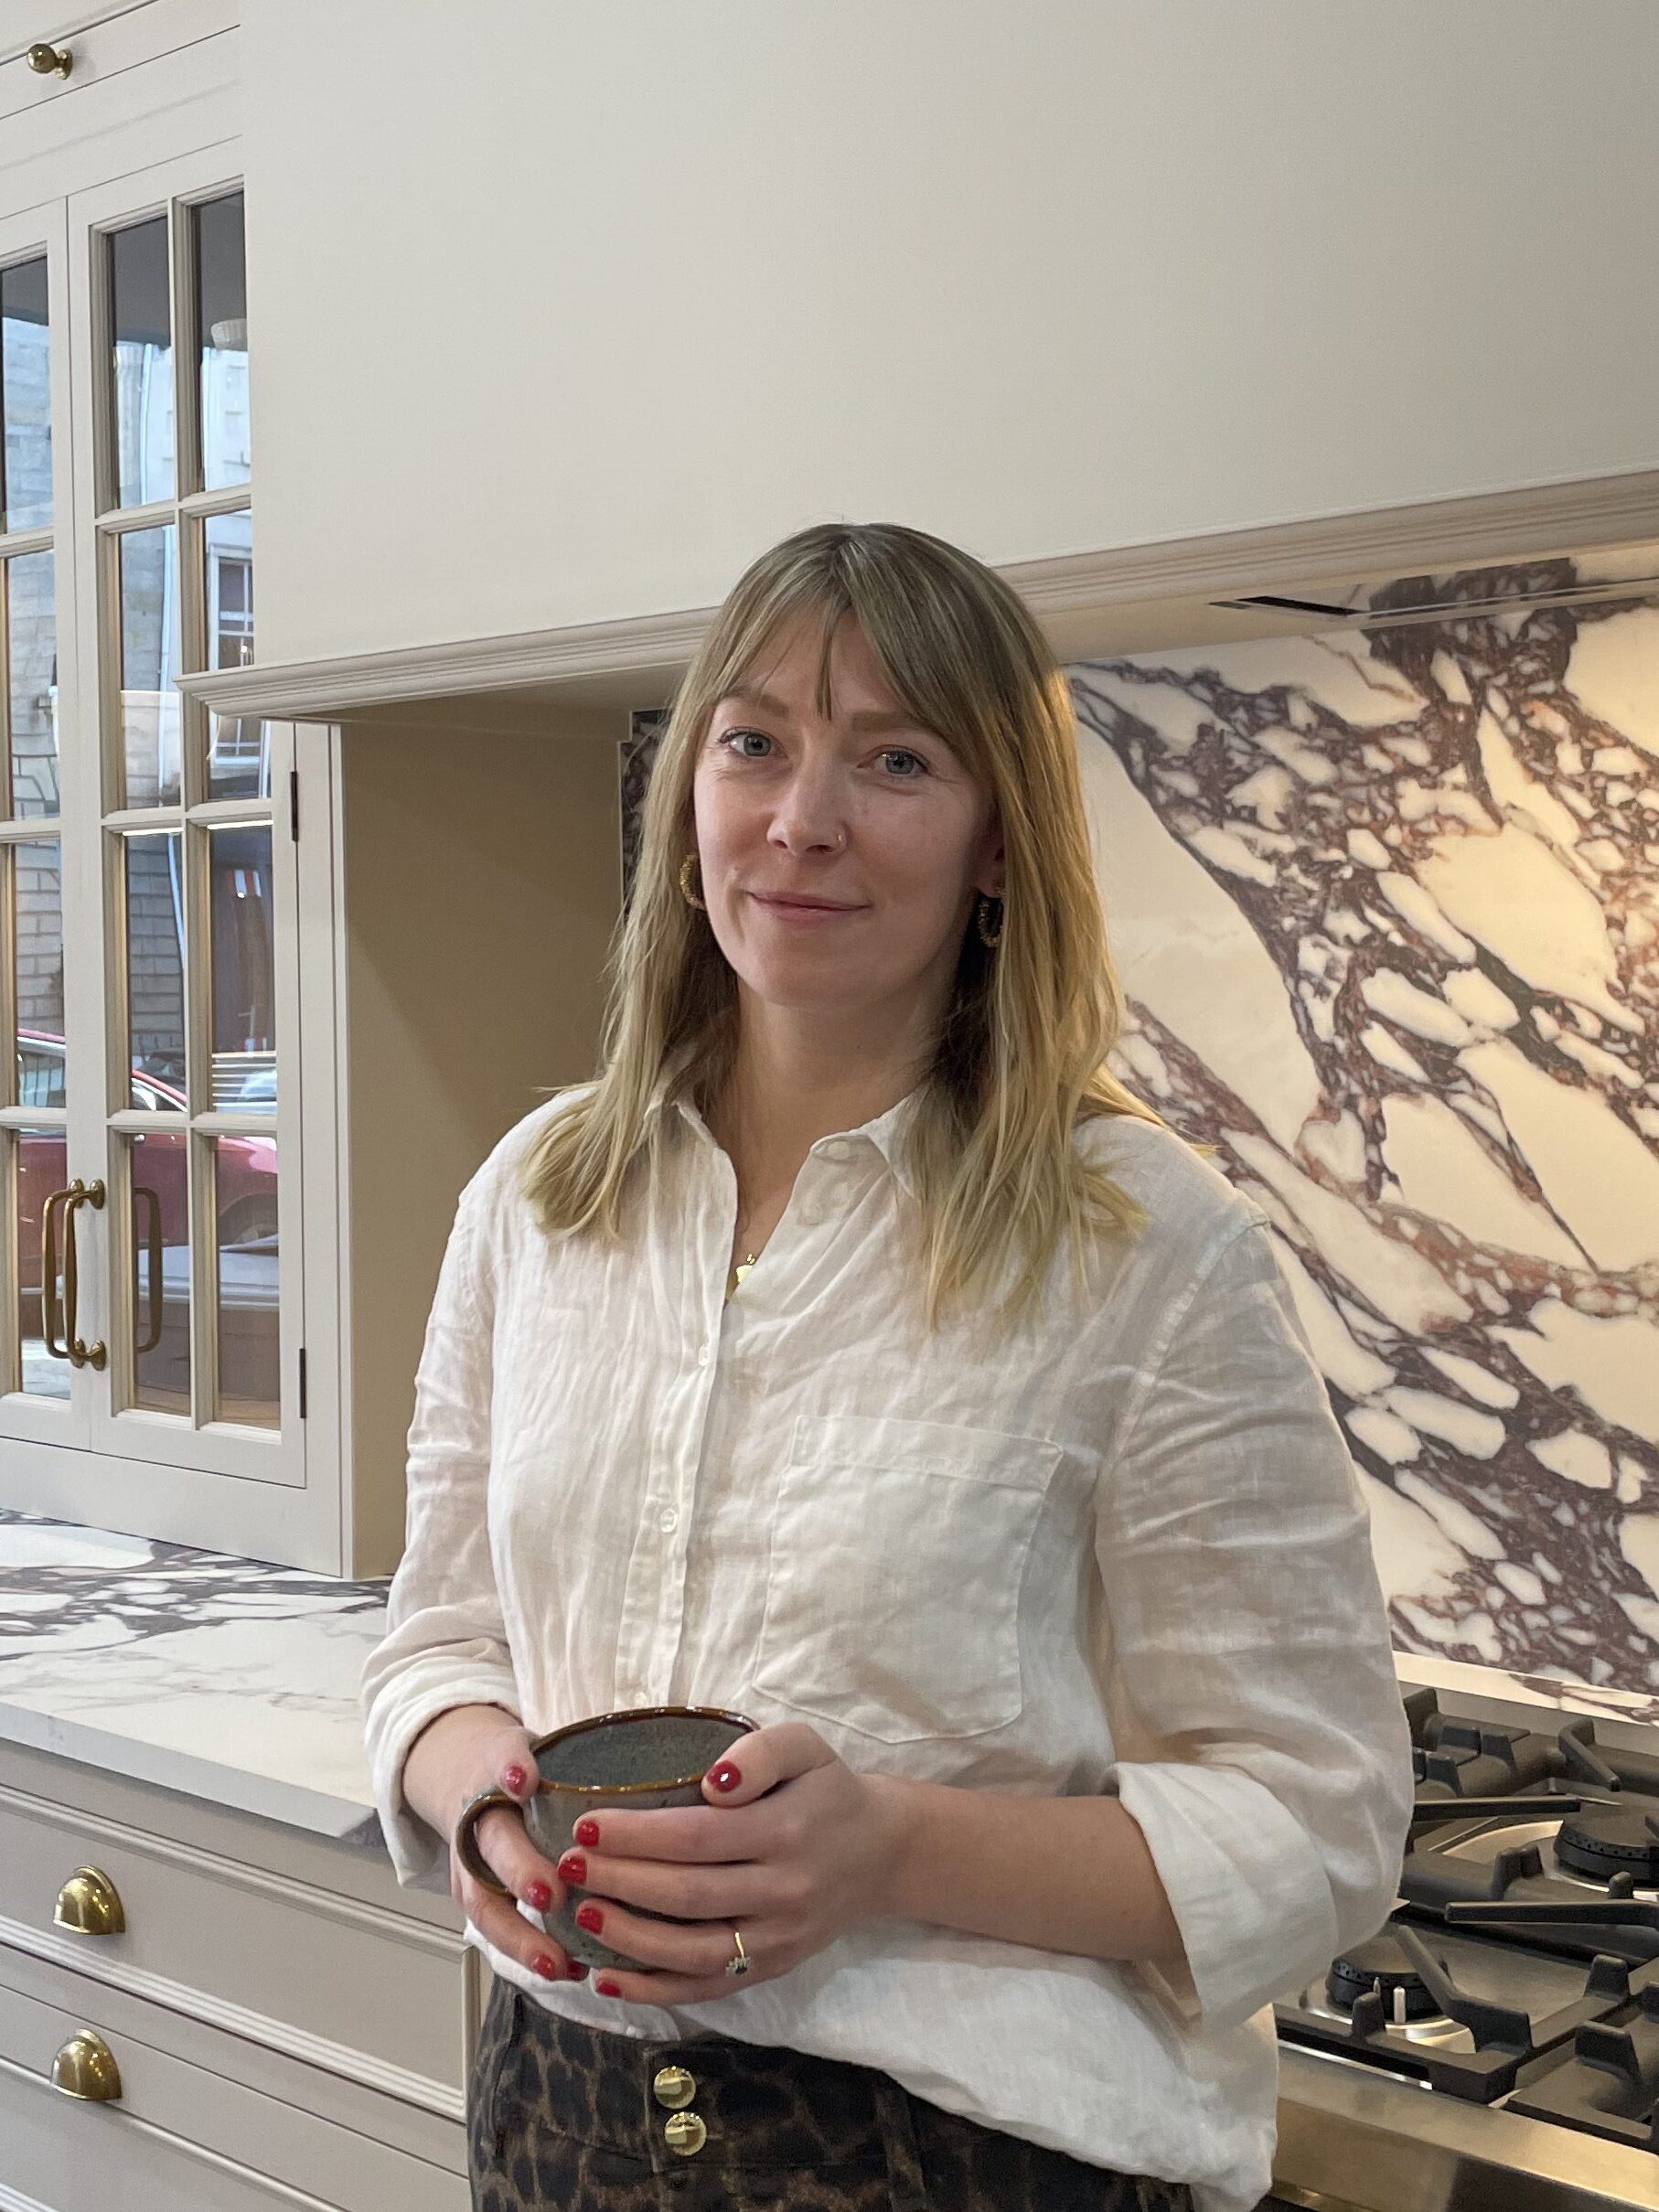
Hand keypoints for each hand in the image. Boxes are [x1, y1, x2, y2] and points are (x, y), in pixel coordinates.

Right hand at [407, 1707, 587, 1986]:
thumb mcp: (542, 1746)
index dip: (512, 1770)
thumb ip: (563, 1757)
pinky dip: (531, 1952)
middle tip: (550, 1894)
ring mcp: (472, 1864)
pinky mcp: (479, 1898)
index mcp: (496, 1772)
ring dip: (520, 1936)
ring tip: (556, 1961)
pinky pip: (500, 1930)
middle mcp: (478, 1820)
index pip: (501, 1761)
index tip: (526, 1783)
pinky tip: (568, 1967)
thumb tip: (587, 1773)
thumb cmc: (524, 1769)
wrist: (471, 1782)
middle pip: (493, 1845)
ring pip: (486, 1905)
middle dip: (520, 1871)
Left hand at [550, 1721, 904, 2003]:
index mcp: (786, 1830)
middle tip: (566, 1865)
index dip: (636, 1835)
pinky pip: (706, 1987)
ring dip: (628, 1937)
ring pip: (692, 1950)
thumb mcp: (805, 1747)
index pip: (697, 1837)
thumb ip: (762, 1752)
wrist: (879, 1853)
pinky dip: (653, 1990)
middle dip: (619, 1882)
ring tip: (579, 1913)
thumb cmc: (826, 1791)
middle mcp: (782, 1891)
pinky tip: (606, 1978)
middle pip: (687, 1895)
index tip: (585, 1825)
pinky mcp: (771, 1968)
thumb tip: (713, 1783)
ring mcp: (776, 1939)